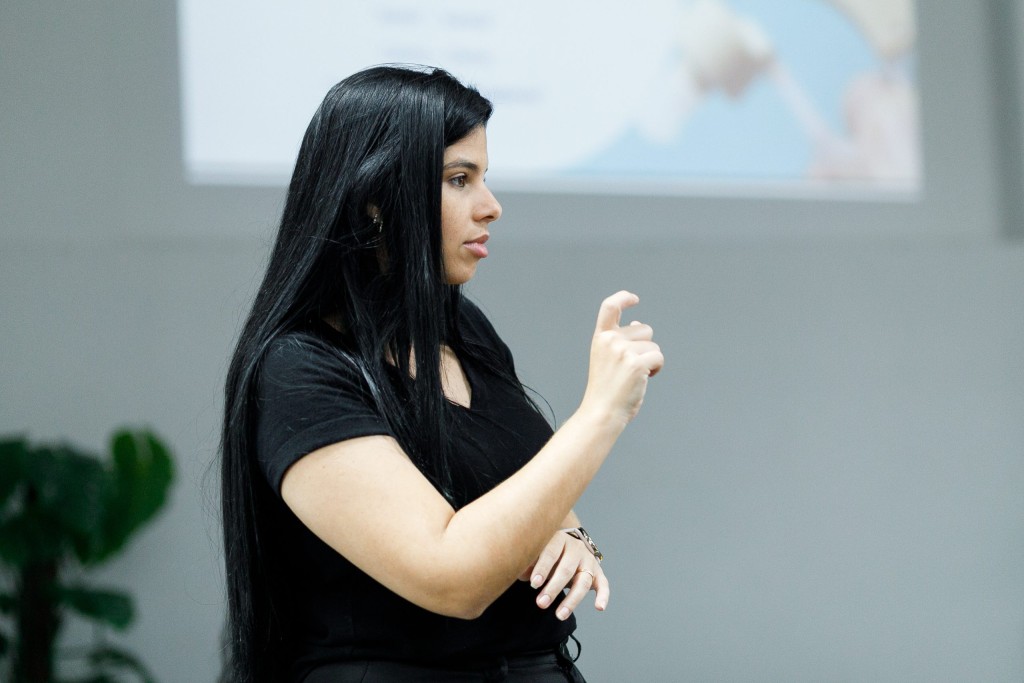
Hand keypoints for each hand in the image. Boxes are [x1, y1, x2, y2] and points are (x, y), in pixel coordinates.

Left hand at [519, 531, 608, 620]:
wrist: (567, 546)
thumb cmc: (546, 553)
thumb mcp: (536, 553)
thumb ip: (528, 562)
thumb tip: (521, 573)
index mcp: (559, 539)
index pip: (550, 553)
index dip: (542, 568)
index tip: (534, 584)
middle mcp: (576, 548)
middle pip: (566, 569)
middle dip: (553, 588)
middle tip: (541, 603)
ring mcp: (588, 560)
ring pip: (583, 581)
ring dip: (572, 600)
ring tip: (560, 615)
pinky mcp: (598, 573)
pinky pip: (603, 584)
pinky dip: (603, 596)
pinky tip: (599, 607)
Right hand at [580, 291, 662, 425]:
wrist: (602, 412)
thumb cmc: (607, 389)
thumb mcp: (608, 358)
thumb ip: (621, 340)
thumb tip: (637, 323)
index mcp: (600, 338)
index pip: (610, 307)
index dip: (623, 298)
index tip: (634, 299)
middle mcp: (610, 340)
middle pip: (645, 329)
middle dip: (645, 346)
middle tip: (630, 367)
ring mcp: (623, 351)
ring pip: (653, 346)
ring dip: (650, 360)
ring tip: (634, 376)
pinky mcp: (636, 363)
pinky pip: (658, 358)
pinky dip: (656, 369)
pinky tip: (643, 380)